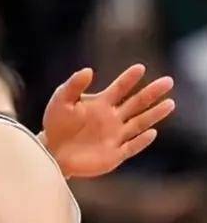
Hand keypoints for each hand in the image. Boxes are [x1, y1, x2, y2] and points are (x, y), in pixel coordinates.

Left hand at [41, 64, 173, 177]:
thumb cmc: (56, 124)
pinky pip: (131, 147)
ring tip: (170, 103)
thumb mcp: (60, 102)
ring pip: (139, 124)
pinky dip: (141, 141)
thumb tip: (88, 70)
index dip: (128, 79)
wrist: (52, 151)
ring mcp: (115, 136)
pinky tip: (151, 133)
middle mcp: (113, 118)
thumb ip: (72, 86)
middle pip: (136, 103)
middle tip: (168, 81)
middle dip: (151, 93)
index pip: (119, 88)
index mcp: (102, 104)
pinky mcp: (114, 155)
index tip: (139, 68)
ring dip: (154, 115)